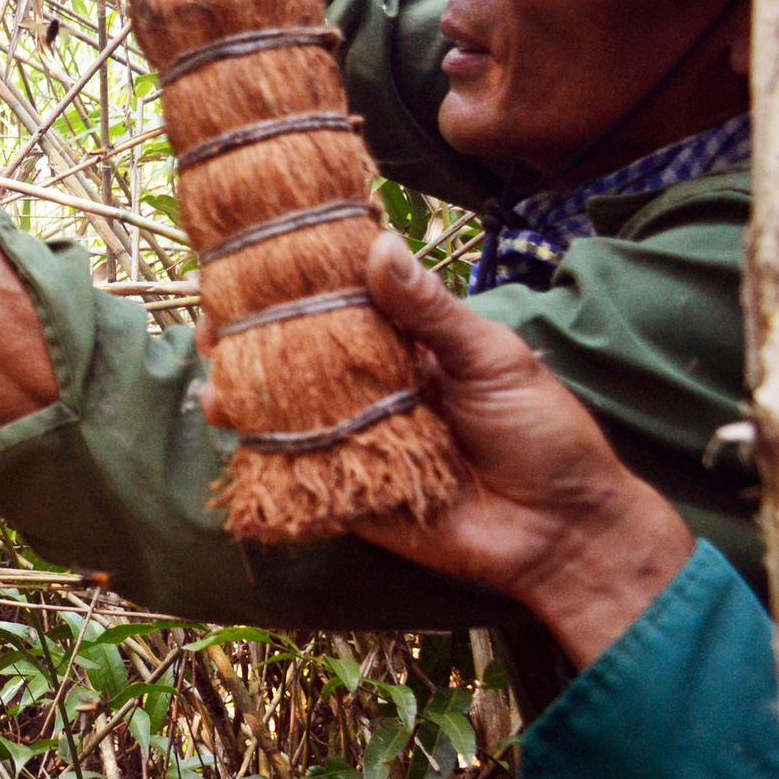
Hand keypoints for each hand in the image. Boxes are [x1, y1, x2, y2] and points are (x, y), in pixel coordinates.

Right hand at [197, 232, 693, 668]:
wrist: (565, 533)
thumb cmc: (544, 434)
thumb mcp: (493, 360)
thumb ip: (432, 311)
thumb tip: (379, 246)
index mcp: (402, 346)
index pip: (336, 305)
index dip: (290, 286)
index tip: (246, 264)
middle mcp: (370, 387)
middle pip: (296, 356)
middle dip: (247, 341)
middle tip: (213, 329)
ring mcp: (356, 439)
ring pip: (286, 412)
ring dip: (242, 396)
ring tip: (213, 385)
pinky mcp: (351, 493)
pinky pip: (298, 471)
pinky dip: (261, 454)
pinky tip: (232, 434)